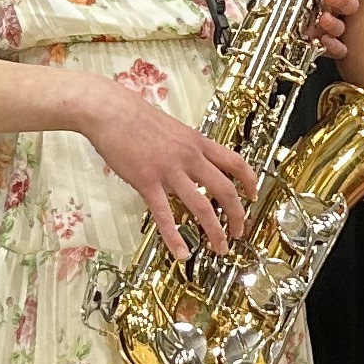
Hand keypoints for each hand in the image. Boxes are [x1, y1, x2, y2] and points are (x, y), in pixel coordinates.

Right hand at [79, 80, 263, 258]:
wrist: (110, 111)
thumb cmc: (136, 117)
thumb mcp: (173, 130)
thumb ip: (186, 150)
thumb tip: (192, 169)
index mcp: (197, 143)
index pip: (236, 162)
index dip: (250, 181)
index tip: (253, 196)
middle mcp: (189, 157)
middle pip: (225, 189)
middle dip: (238, 215)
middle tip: (239, 232)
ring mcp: (169, 170)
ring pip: (202, 205)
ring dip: (215, 231)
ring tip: (220, 248)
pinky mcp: (147, 182)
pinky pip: (165, 214)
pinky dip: (174, 237)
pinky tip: (181, 252)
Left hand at [264, 0, 363, 61]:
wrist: (268, 27)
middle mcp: (331, 5)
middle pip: (351, 1)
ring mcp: (329, 26)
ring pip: (344, 25)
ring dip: (336, 22)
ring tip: (324, 19)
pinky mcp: (325, 45)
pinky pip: (337, 49)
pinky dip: (332, 46)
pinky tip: (322, 41)